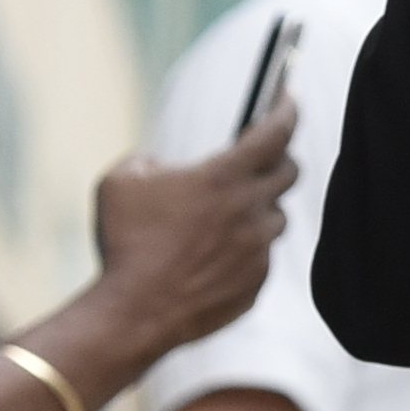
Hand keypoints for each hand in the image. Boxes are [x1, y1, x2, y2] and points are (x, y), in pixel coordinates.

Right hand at [85, 111, 294, 353]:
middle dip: (278, 158)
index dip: (286, 108)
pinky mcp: (256, 284)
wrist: (134, 313)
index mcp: (224, 177)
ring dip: (259, 208)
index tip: (288, 97)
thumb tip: (157, 164)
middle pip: (289, 172)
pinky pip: (262, 258)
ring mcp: (259, 251)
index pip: (276, 131)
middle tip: (260, 156)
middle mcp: (251, 211)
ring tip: (230, 211)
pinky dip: (246, 250)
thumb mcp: (120, 181)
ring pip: (276, 218)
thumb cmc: (125, 243)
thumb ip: (145, 158)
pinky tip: (216, 254)